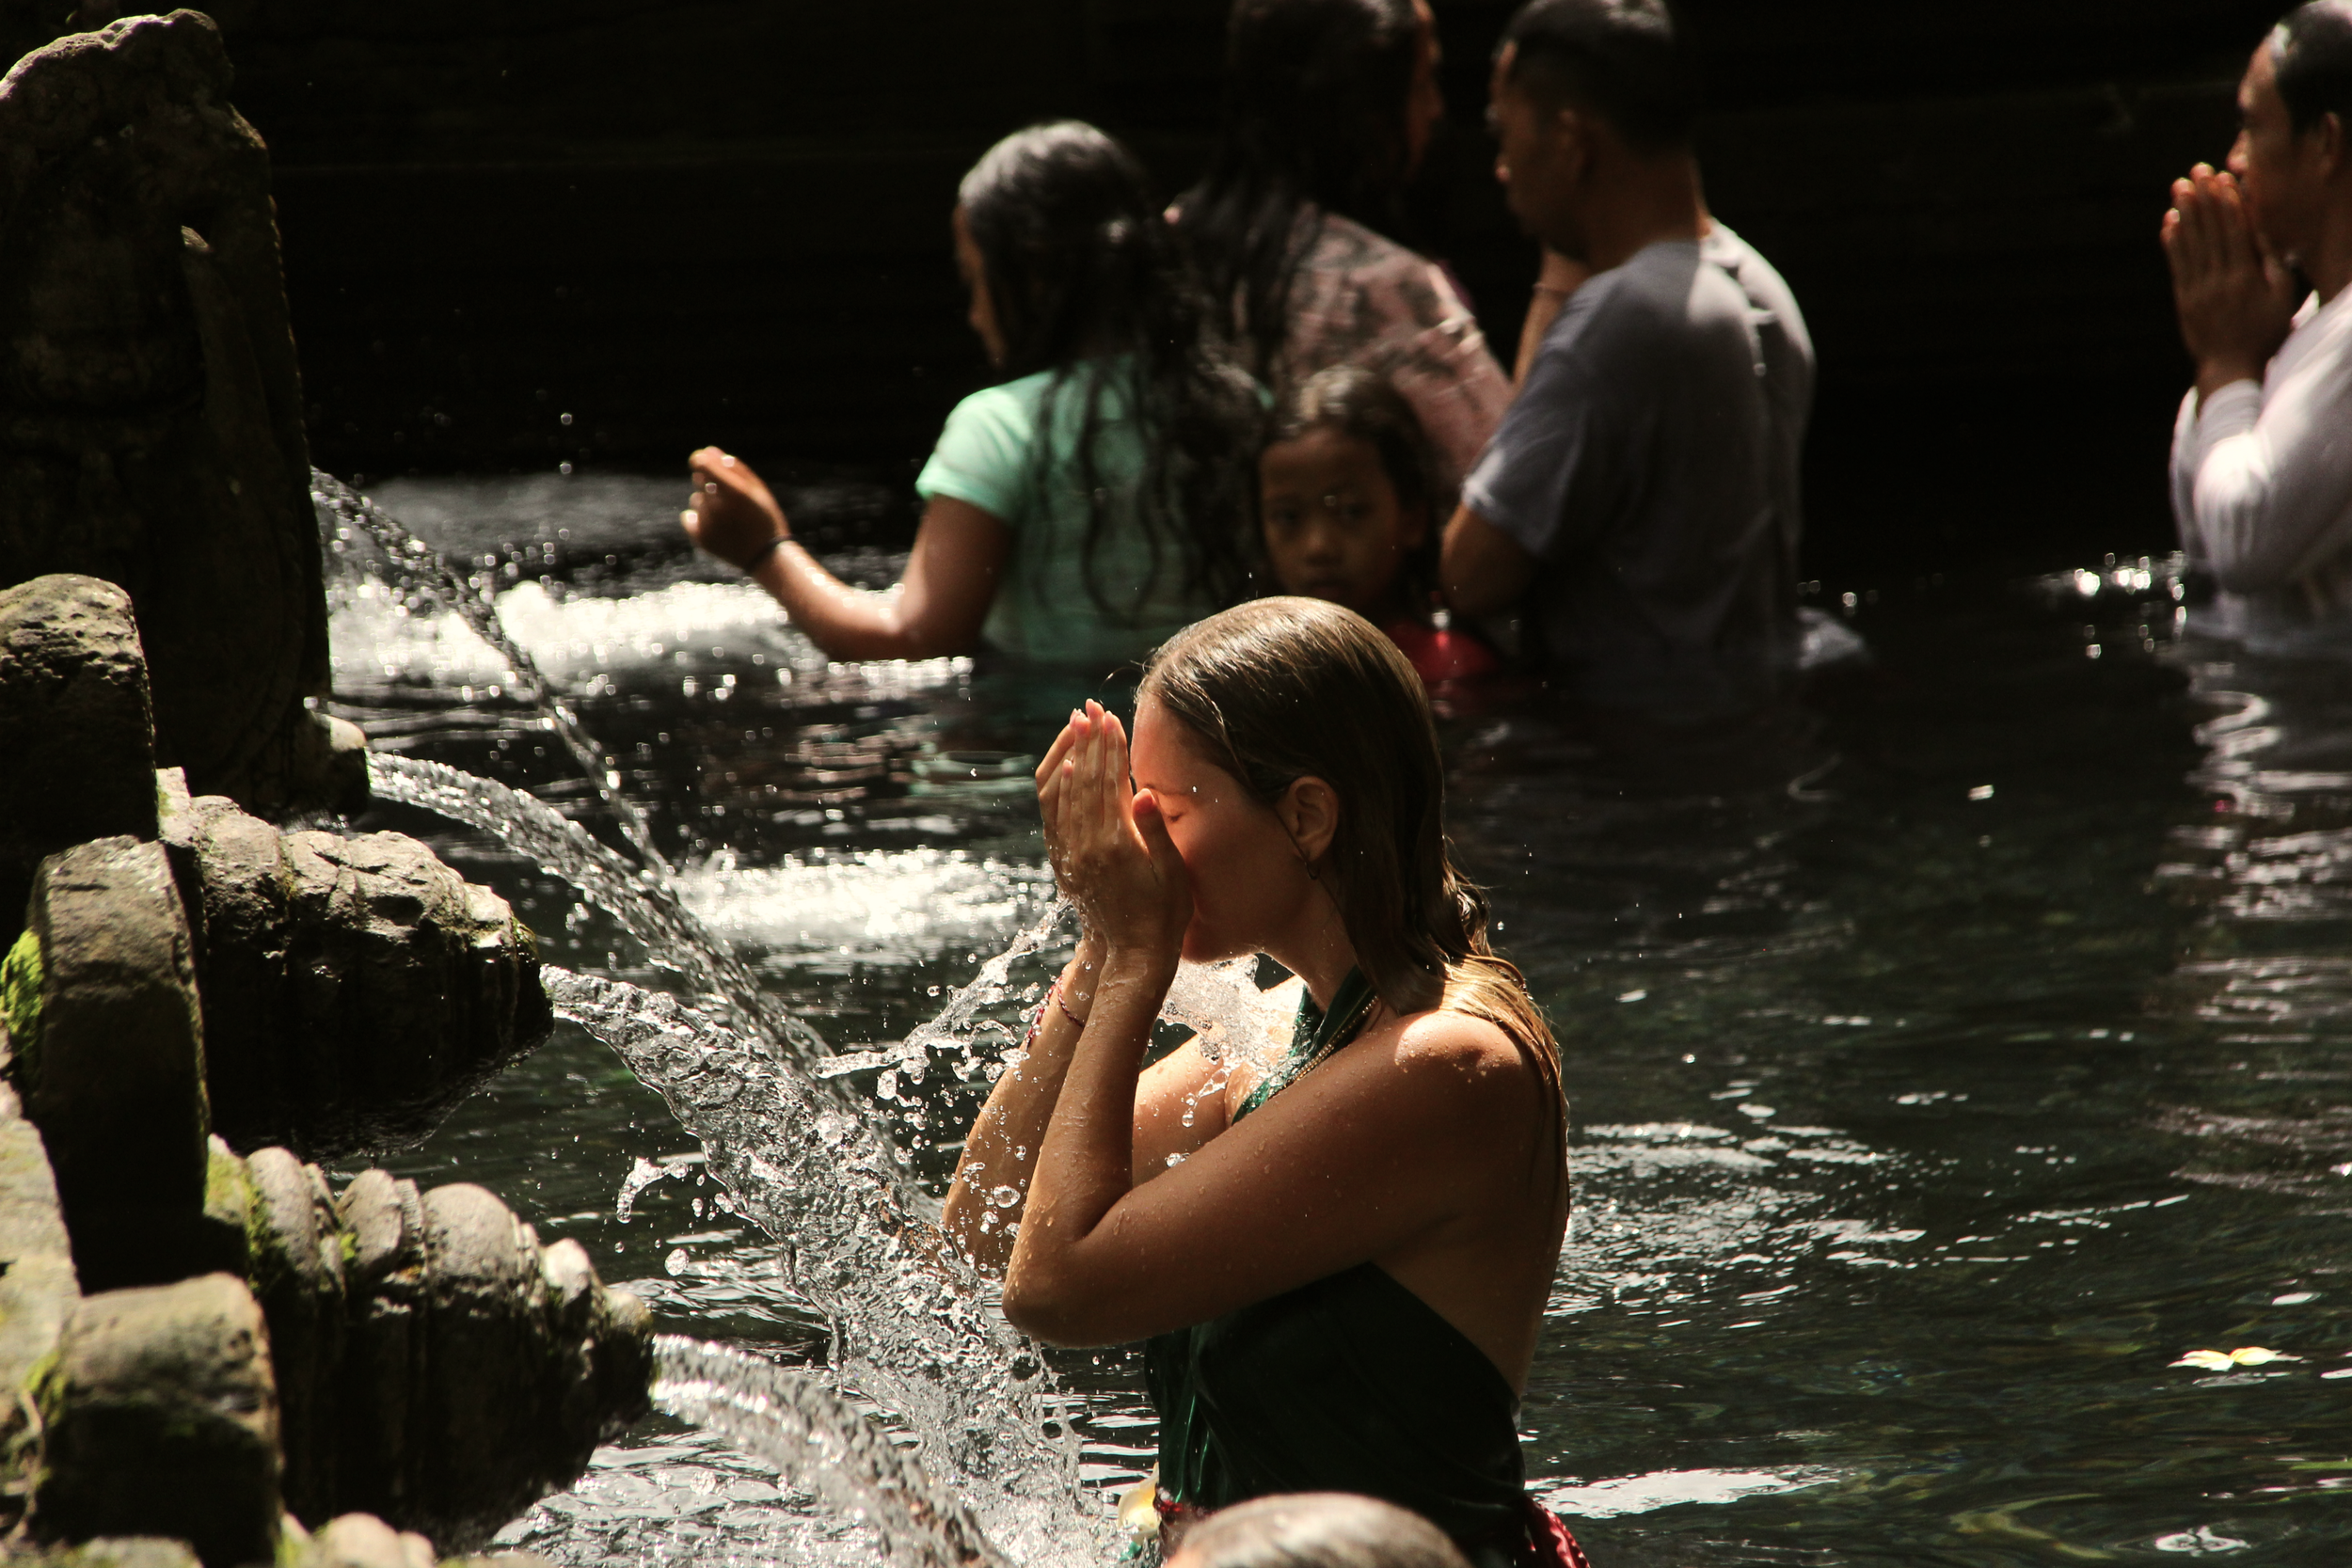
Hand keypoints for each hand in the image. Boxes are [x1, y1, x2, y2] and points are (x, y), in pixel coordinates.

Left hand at [683, 447, 788, 569]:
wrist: (766, 559)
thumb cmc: (765, 519)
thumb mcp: (758, 490)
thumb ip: (735, 469)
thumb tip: (709, 451)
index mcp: (736, 492)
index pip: (701, 464)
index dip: (701, 459)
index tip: (704, 459)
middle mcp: (719, 507)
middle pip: (699, 480)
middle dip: (709, 482)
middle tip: (729, 497)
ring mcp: (708, 524)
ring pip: (696, 500)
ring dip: (707, 503)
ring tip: (729, 518)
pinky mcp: (700, 538)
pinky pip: (688, 517)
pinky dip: (698, 519)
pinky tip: (716, 526)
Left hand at [1035, 701, 1189, 964]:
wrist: (1131, 954)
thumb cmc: (1165, 915)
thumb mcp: (1172, 875)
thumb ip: (1156, 832)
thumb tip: (1143, 790)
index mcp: (1117, 844)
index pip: (1111, 782)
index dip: (1112, 747)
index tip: (1111, 716)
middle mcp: (1087, 845)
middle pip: (1086, 779)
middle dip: (1089, 741)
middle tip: (1090, 707)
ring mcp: (1072, 853)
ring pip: (1065, 792)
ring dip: (1071, 754)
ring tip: (1076, 725)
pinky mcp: (1065, 860)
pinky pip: (1054, 813)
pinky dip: (1059, 784)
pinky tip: (1067, 766)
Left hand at [2163, 164, 2298, 398]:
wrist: (2230, 368)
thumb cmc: (2264, 332)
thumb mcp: (2281, 298)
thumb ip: (2273, 264)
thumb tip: (2262, 232)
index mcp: (2247, 277)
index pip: (2235, 232)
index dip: (2227, 202)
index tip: (2223, 179)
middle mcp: (2219, 280)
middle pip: (2210, 232)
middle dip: (2204, 198)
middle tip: (2197, 170)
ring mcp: (2198, 289)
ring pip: (2190, 244)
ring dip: (2185, 213)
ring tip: (2180, 186)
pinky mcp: (2184, 299)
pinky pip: (2177, 265)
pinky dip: (2172, 242)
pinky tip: (2169, 222)